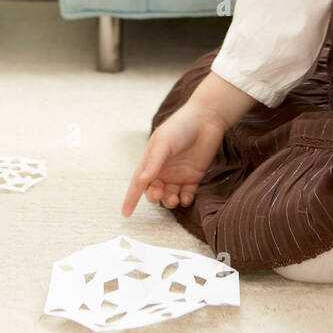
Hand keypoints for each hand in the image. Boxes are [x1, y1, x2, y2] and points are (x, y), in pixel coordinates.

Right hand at [121, 103, 225, 217]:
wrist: (206, 119)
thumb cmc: (180, 127)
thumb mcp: (163, 143)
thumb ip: (153, 163)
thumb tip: (141, 182)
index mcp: (151, 160)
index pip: (138, 182)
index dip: (131, 197)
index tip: (125, 213)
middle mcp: (163, 170)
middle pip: (154, 191)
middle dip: (154, 197)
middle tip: (160, 194)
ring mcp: (178, 174)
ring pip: (169, 196)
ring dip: (169, 201)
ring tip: (173, 199)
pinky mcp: (193, 176)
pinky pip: (187, 194)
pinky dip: (185, 199)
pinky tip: (186, 198)